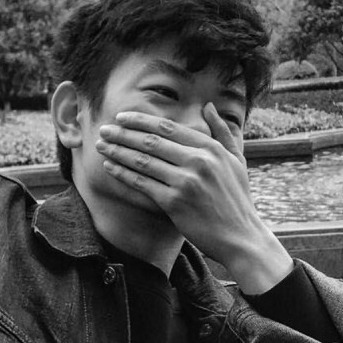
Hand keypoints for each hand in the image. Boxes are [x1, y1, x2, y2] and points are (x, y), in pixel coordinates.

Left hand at [96, 104, 292, 292]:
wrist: (240, 236)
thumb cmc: (237, 199)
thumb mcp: (237, 160)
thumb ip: (223, 132)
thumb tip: (209, 106)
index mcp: (211, 148)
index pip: (169, 128)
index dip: (142, 121)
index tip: (122, 117)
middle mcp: (198, 161)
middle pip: (152, 141)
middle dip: (124, 133)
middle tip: (104, 129)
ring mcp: (186, 182)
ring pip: (143, 161)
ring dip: (118, 151)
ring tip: (101, 145)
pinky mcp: (175, 203)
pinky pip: (142, 184)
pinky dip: (123, 173)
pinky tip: (109, 167)